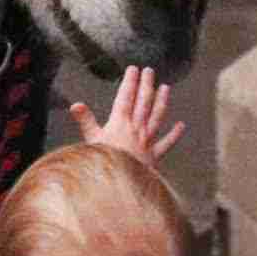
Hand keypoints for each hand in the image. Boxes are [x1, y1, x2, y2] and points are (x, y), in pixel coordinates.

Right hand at [70, 64, 184, 165]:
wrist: (120, 186)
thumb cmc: (104, 163)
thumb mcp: (91, 141)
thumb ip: (86, 121)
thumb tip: (75, 105)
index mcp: (120, 123)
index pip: (126, 97)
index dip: (130, 82)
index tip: (133, 69)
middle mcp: (136, 128)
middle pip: (143, 102)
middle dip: (147, 85)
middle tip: (149, 71)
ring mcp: (147, 141)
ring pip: (157, 116)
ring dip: (162, 101)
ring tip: (166, 88)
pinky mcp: (154, 155)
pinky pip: (167, 142)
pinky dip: (174, 134)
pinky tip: (181, 125)